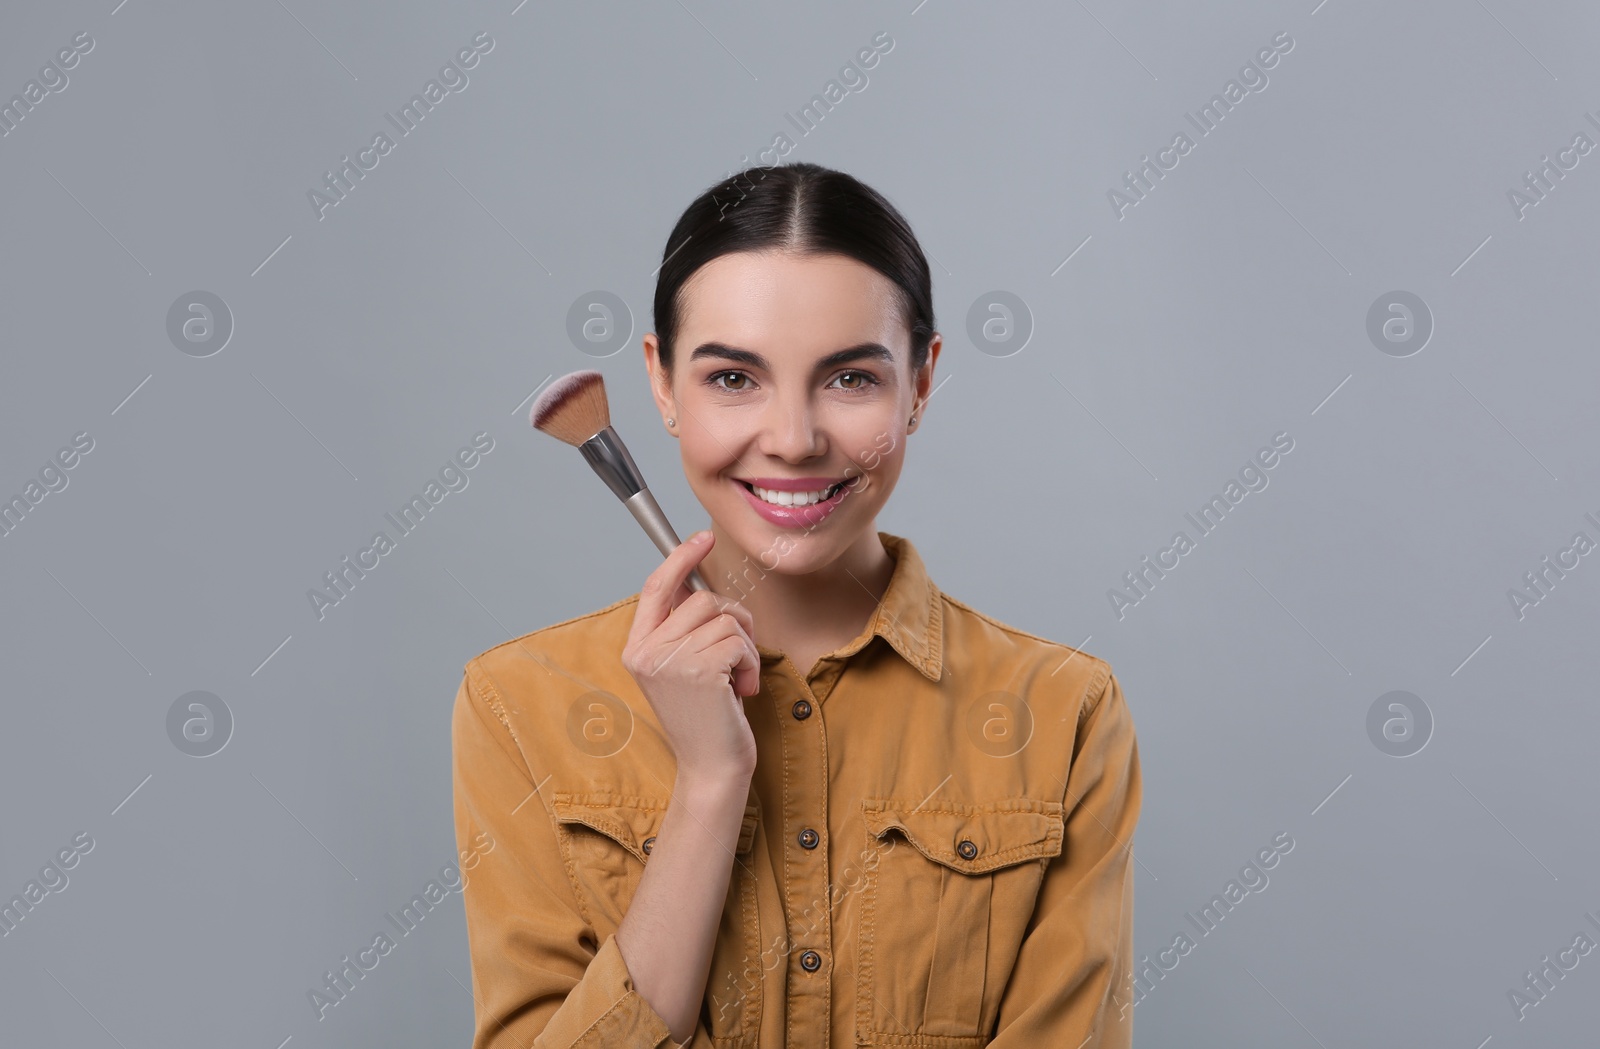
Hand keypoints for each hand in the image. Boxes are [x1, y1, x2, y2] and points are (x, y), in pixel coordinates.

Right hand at [622, 531, 759, 779]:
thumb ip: (684, 628)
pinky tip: (741, 690)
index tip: (702, 537)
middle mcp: (645, 652)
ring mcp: (669, 661)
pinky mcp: (698, 671)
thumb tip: (698, 580)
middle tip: (739, 655)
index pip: (656, 587)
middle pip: (703, 598)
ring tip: (736, 679)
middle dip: (734, 621)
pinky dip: (751, 663)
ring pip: (726, 618)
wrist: (711, 768)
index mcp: (637, 648)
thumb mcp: (684, 667)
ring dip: (745, 647)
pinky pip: (739, 641)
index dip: (680, 558)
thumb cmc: (706, 717)